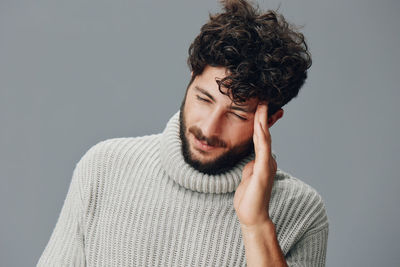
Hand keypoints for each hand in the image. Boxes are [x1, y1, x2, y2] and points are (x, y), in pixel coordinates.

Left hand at [233, 103, 276, 228]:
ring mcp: (267, 164)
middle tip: (264, 98)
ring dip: (263, 121)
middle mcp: (267, 160)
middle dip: (264, 116)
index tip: (260, 106)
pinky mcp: (263, 171)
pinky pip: (262, 149)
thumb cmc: (248, 198)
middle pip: (265, 134)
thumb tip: (250, 159)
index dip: (261, 121)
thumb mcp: (248, 177)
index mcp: (263, 161)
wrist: (252, 216)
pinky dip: (261, 135)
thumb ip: (250, 165)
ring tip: (262, 105)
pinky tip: (259, 125)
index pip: (261, 137)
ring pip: (264, 138)